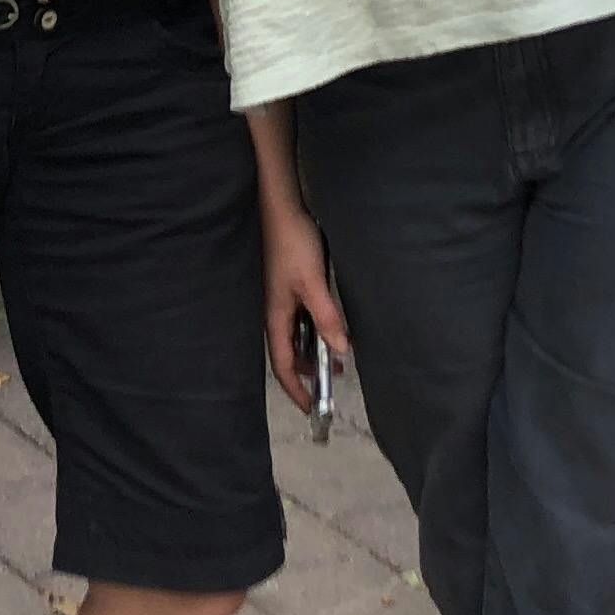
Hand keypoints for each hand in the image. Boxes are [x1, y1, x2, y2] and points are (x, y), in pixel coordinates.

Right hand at [261, 190, 352, 404]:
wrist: (280, 207)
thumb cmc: (292, 243)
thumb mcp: (313, 283)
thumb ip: (326, 316)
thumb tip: (340, 349)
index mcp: (274, 317)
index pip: (282, 365)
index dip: (295, 388)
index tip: (312, 407)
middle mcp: (274, 312)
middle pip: (288, 352)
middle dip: (308, 370)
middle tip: (334, 378)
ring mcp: (280, 298)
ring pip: (295, 335)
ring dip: (313, 348)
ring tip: (337, 352)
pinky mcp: (287, 285)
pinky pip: (299, 318)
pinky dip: (314, 328)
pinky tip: (329, 322)